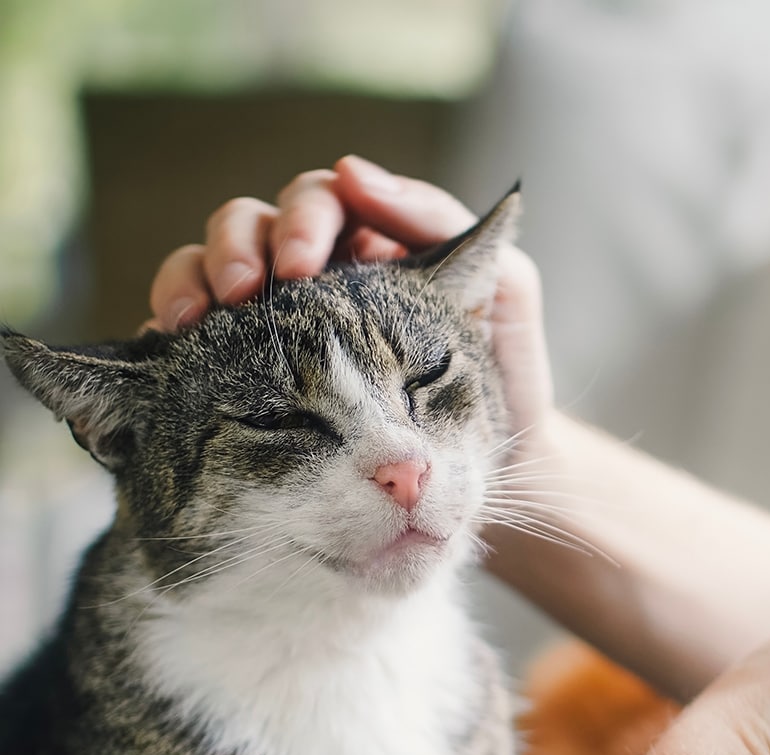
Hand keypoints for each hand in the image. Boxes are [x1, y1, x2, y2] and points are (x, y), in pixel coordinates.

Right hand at [148, 155, 554, 444]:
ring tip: (192, 321)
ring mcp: (278, 328)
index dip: (302, 216)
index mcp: (369, 250)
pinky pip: (195, 343)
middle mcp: (316, 279)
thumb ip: (443, 225)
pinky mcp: (251, 379)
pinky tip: (170, 352)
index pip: (319, 201)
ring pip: (207, 272)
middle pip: (249, 226)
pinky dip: (171, 333)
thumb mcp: (504, 293)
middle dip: (238, 248)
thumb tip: (355, 173)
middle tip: (246, 291)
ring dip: (191, 281)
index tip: (303, 263)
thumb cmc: (506, 379)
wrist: (503, 472)